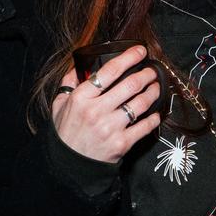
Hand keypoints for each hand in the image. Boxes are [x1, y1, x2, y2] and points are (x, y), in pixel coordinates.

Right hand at [50, 46, 160, 162]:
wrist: (68, 165)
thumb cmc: (65, 133)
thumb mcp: (60, 105)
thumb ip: (69, 83)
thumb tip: (78, 66)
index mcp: (81, 98)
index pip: (109, 71)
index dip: (128, 57)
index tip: (140, 51)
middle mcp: (97, 111)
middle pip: (130, 85)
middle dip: (146, 74)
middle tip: (152, 71)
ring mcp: (110, 128)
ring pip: (141, 103)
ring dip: (153, 92)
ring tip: (156, 87)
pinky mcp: (122, 143)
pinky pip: (144, 127)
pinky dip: (154, 118)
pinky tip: (156, 113)